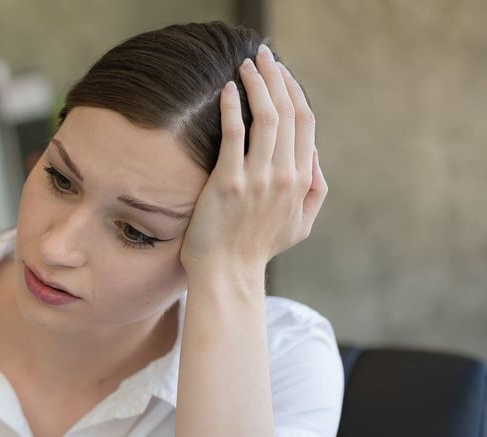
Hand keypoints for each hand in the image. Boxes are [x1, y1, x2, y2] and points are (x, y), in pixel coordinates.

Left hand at [180, 44, 327, 278]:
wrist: (227, 275)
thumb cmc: (257, 249)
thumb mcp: (300, 224)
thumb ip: (315, 189)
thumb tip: (315, 155)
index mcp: (303, 180)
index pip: (305, 123)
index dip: (294, 92)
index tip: (281, 73)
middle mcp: (284, 175)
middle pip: (287, 112)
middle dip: (276, 78)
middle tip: (262, 55)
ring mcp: (258, 178)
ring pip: (265, 117)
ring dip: (256, 84)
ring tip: (245, 64)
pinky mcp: (229, 183)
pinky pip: (234, 135)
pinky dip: (232, 108)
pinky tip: (227, 91)